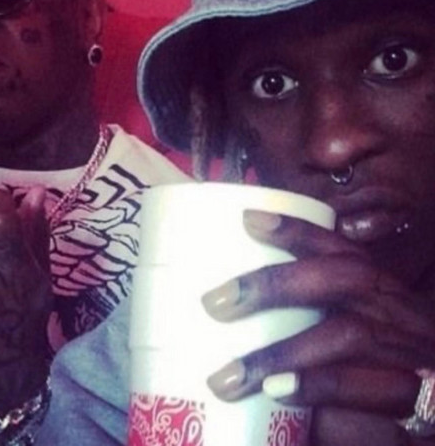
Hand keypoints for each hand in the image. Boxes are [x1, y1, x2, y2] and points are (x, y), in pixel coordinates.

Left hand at [202, 210, 434, 445]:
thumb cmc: (393, 369)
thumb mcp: (364, 331)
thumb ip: (319, 317)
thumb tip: (246, 308)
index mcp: (387, 294)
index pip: (343, 250)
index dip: (297, 230)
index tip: (247, 219)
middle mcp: (404, 315)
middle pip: (343, 280)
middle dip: (274, 285)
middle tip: (213, 302)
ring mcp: (416, 357)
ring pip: (350, 336)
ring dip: (286, 352)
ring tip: (228, 376)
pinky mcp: (422, 407)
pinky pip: (371, 399)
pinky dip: (322, 398)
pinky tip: (283, 401)